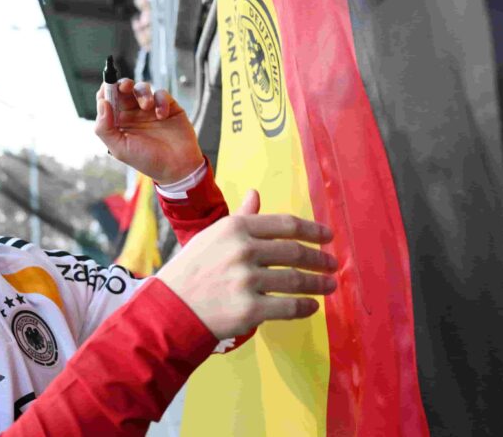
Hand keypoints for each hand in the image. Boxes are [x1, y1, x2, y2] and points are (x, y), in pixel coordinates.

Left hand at [95, 79, 204, 183]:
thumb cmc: (147, 160)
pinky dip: (161, 101)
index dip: (106, 90)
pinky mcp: (167, 107)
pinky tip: (162, 115)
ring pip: (142, 88)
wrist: (177, 167)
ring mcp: (150, 110)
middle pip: (123, 90)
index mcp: (119, 122)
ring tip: (147, 106)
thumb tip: (102, 103)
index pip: (107, 100)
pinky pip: (161, 94)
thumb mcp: (120, 149)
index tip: (108, 87)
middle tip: (125, 87)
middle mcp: (133, 114)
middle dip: (123, 84)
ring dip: (143, 93)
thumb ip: (105, 128)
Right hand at [155, 190, 337, 338]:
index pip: (285, 225)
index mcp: (235, 228)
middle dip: (319, 259)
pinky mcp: (249, 310)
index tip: (328, 237)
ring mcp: (246, 281)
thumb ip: (240, 217)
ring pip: (295, 281)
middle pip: (294, 252)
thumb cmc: (191, 271)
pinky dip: (305, 307)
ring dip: (318, 284)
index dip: (312, 230)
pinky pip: (287, 307)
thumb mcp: (212, 236)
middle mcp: (242, 251)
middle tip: (332, 264)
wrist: (170, 309)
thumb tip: (256, 194)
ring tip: (330, 286)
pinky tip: (313, 306)